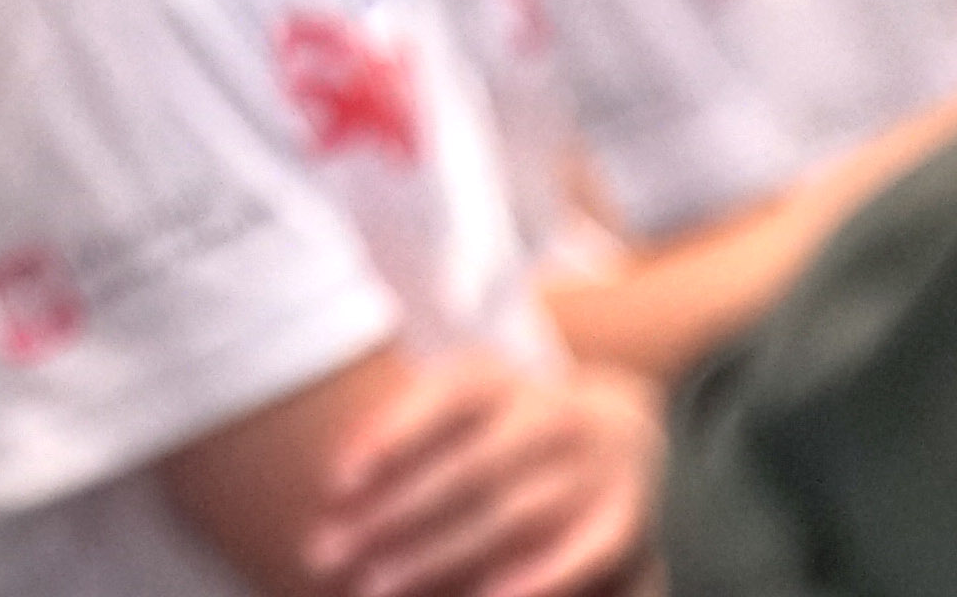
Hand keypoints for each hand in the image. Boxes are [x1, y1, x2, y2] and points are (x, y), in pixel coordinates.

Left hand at [300, 359, 655, 596]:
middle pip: (463, 472)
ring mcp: (591, 468)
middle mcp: (549, 417)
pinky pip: (579, 555)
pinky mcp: (622, 520)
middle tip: (331, 555)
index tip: (332, 485)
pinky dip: (534, 579)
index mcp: (498, 380)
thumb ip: (401, 428)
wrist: (625, 431)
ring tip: (377, 585)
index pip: (440, 401)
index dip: (387, 439)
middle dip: (391, 518)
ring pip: (507, 516)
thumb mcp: (458, 398)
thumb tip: (336, 489)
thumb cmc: (503, 422)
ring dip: (437, 556)